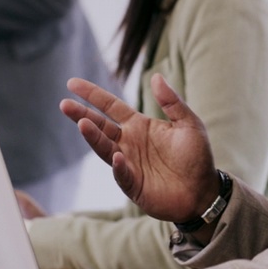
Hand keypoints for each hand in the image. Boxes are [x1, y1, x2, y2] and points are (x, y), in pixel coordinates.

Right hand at [61, 75, 219, 224]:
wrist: (203, 191)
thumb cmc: (197, 157)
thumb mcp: (189, 124)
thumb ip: (172, 102)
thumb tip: (156, 77)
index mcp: (140, 125)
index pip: (110, 106)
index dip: (92, 94)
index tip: (72, 83)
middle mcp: (129, 142)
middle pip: (100, 125)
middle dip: (81, 114)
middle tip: (64, 104)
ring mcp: (128, 163)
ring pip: (104, 148)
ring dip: (93, 137)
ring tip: (82, 124)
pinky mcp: (132, 184)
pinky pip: (121, 173)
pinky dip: (118, 166)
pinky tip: (116, 156)